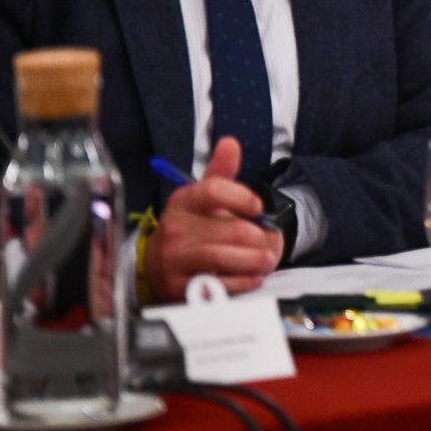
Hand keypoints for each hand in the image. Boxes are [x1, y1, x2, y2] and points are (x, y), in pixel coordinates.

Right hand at [143, 136, 283, 301]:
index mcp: (183, 202)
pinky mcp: (180, 288)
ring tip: (267, 259)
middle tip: (272, 241)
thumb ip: (221, 172)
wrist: (159, 266)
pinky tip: (253, 276)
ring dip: (257, 260)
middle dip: (261, 237)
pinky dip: (245, 281)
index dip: (243, 197)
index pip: (214, 190)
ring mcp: (175, 260)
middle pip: (232, 230)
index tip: (259, 208)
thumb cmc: (190, 227)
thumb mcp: (202, 198)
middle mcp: (175, 230)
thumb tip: (231, 142)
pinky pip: (222, 285)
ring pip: (227, 258)